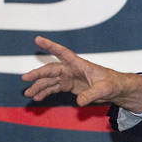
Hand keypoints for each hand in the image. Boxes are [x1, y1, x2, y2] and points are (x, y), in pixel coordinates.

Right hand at [21, 36, 141, 112]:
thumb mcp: (105, 89)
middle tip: (25, 79)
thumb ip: (92, 94)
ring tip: (28, 94)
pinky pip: (53, 88)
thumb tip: (79, 102)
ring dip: (39, 86)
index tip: (38, 39)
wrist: (116, 89)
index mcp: (79, 64)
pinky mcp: (69, 86)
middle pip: (51, 69)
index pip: (63, 53)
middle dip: (38, 74)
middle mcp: (71, 69)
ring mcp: (69, 77)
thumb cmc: (113, 83)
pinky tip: (37, 97)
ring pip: (50, 80)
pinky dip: (45, 92)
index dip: (50, 46)